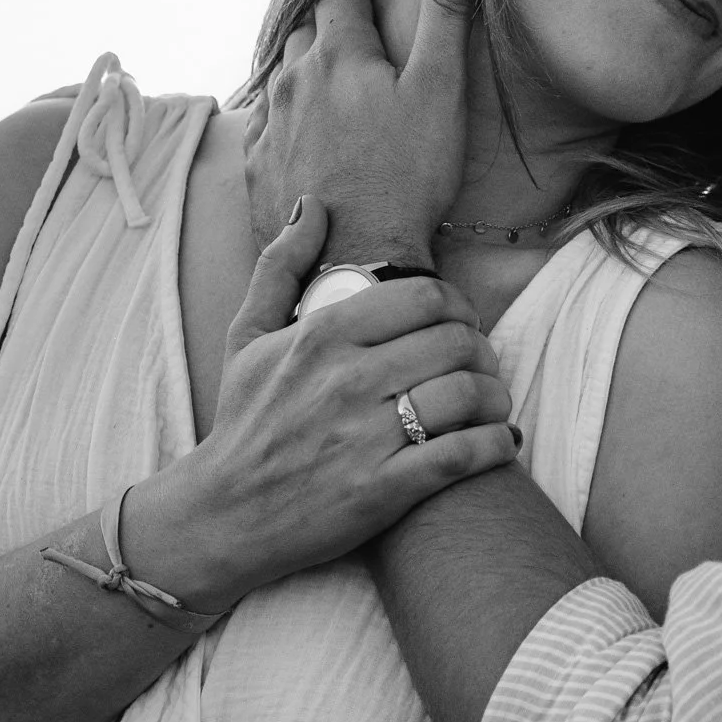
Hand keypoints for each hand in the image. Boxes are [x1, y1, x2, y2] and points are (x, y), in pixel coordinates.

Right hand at [131, 195, 517, 613]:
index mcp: (320, 337)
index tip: (457, 323)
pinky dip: (496, 444)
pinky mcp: (383, 491)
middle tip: (480, 364)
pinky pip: (465, 454)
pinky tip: (499, 441)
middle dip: (482, 350)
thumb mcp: (246, 336)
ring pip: (469, 394)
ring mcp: (365, 438)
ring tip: (492, 403)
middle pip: (457, 341)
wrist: (221, 516)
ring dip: (496, 396)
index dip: (457, 306)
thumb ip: (280, 265)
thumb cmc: (243, 422)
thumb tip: (313, 205)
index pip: (425, 296)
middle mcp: (345, 381)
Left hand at [244, 0, 481, 266]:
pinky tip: (300, 127)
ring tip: (329, 73)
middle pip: (305, 29)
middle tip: (352, 19)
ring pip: (281, 74)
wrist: (357, 259)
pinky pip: (263, 123)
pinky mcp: (256, 167)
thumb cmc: (409, 175)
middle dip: (328, 17)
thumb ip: (447, 6)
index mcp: (337, 55)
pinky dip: (283, 113)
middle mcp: (293, 81)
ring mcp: (269, 125)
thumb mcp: (440, 87)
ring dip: (303, 64)